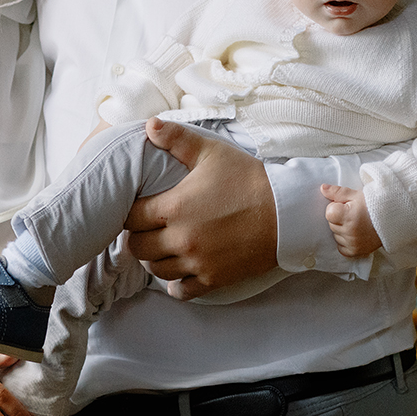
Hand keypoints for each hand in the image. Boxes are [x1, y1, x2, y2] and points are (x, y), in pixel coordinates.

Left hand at [124, 117, 278, 299]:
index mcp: (174, 207)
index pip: (130, 218)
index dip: (130, 213)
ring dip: (155, 259)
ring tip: (162, 248)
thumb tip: (149, 124)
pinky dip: (176, 284)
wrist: (286, 211)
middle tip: (147, 229)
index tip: (138, 209)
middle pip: (138, 248)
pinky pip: (182, 291)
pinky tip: (180, 271)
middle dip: (138, 238)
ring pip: (156, 270)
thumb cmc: (247, 179)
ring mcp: (197, 262)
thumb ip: (176, 139)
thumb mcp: (211, 152)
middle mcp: (181, 239)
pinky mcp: (214, 279)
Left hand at [321, 183, 381, 257]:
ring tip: (355, 224)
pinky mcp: (357, 251)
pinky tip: (353, 234)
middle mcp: (350, 232)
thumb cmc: (373, 205)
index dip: (335, 207)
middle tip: (352, 214)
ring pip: (336, 236)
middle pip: (332, 225)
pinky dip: (344, 242)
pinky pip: (341, 248)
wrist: (391, 219)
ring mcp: (353, 243)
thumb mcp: (355, 195)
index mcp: (349, 216)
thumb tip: (322, 188)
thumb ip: (337, 192)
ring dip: (341, 230)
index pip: (329, 213)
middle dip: (338, 219)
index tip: (345, 206)